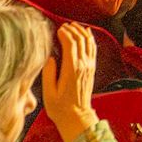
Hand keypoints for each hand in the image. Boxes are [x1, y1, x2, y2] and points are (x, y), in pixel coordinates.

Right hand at [42, 23, 99, 141]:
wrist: (77, 116)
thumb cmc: (60, 107)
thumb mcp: (48, 92)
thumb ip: (49, 73)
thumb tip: (50, 57)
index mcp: (72, 69)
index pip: (71, 44)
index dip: (65, 33)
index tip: (58, 29)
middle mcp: (83, 65)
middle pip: (80, 40)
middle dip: (72, 30)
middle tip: (64, 25)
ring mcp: (89, 66)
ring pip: (89, 42)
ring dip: (82, 32)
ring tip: (74, 26)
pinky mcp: (91, 69)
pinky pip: (93, 49)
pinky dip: (90, 39)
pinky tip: (86, 33)